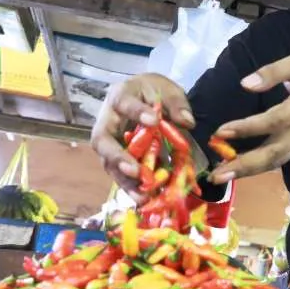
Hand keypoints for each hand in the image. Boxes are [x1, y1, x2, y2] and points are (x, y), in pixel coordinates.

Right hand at [90, 73, 193, 199]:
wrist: (149, 98)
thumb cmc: (154, 92)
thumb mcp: (168, 89)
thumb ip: (177, 104)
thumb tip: (187, 122)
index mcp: (120, 96)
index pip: (123, 102)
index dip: (136, 112)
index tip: (154, 120)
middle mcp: (108, 120)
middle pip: (102, 140)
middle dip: (117, 157)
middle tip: (135, 171)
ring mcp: (111, 142)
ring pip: (109, 163)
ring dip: (125, 180)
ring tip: (142, 195)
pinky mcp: (119, 158)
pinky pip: (122, 175)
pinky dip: (133, 187)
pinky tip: (146, 199)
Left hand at [208, 55, 289, 182]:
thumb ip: (273, 72)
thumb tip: (245, 84)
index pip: (272, 121)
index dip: (247, 128)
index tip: (220, 131)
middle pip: (272, 153)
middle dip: (243, 165)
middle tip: (216, 174)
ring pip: (273, 162)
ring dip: (246, 172)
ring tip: (219, 177)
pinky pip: (276, 161)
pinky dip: (255, 168)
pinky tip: (235, 169)